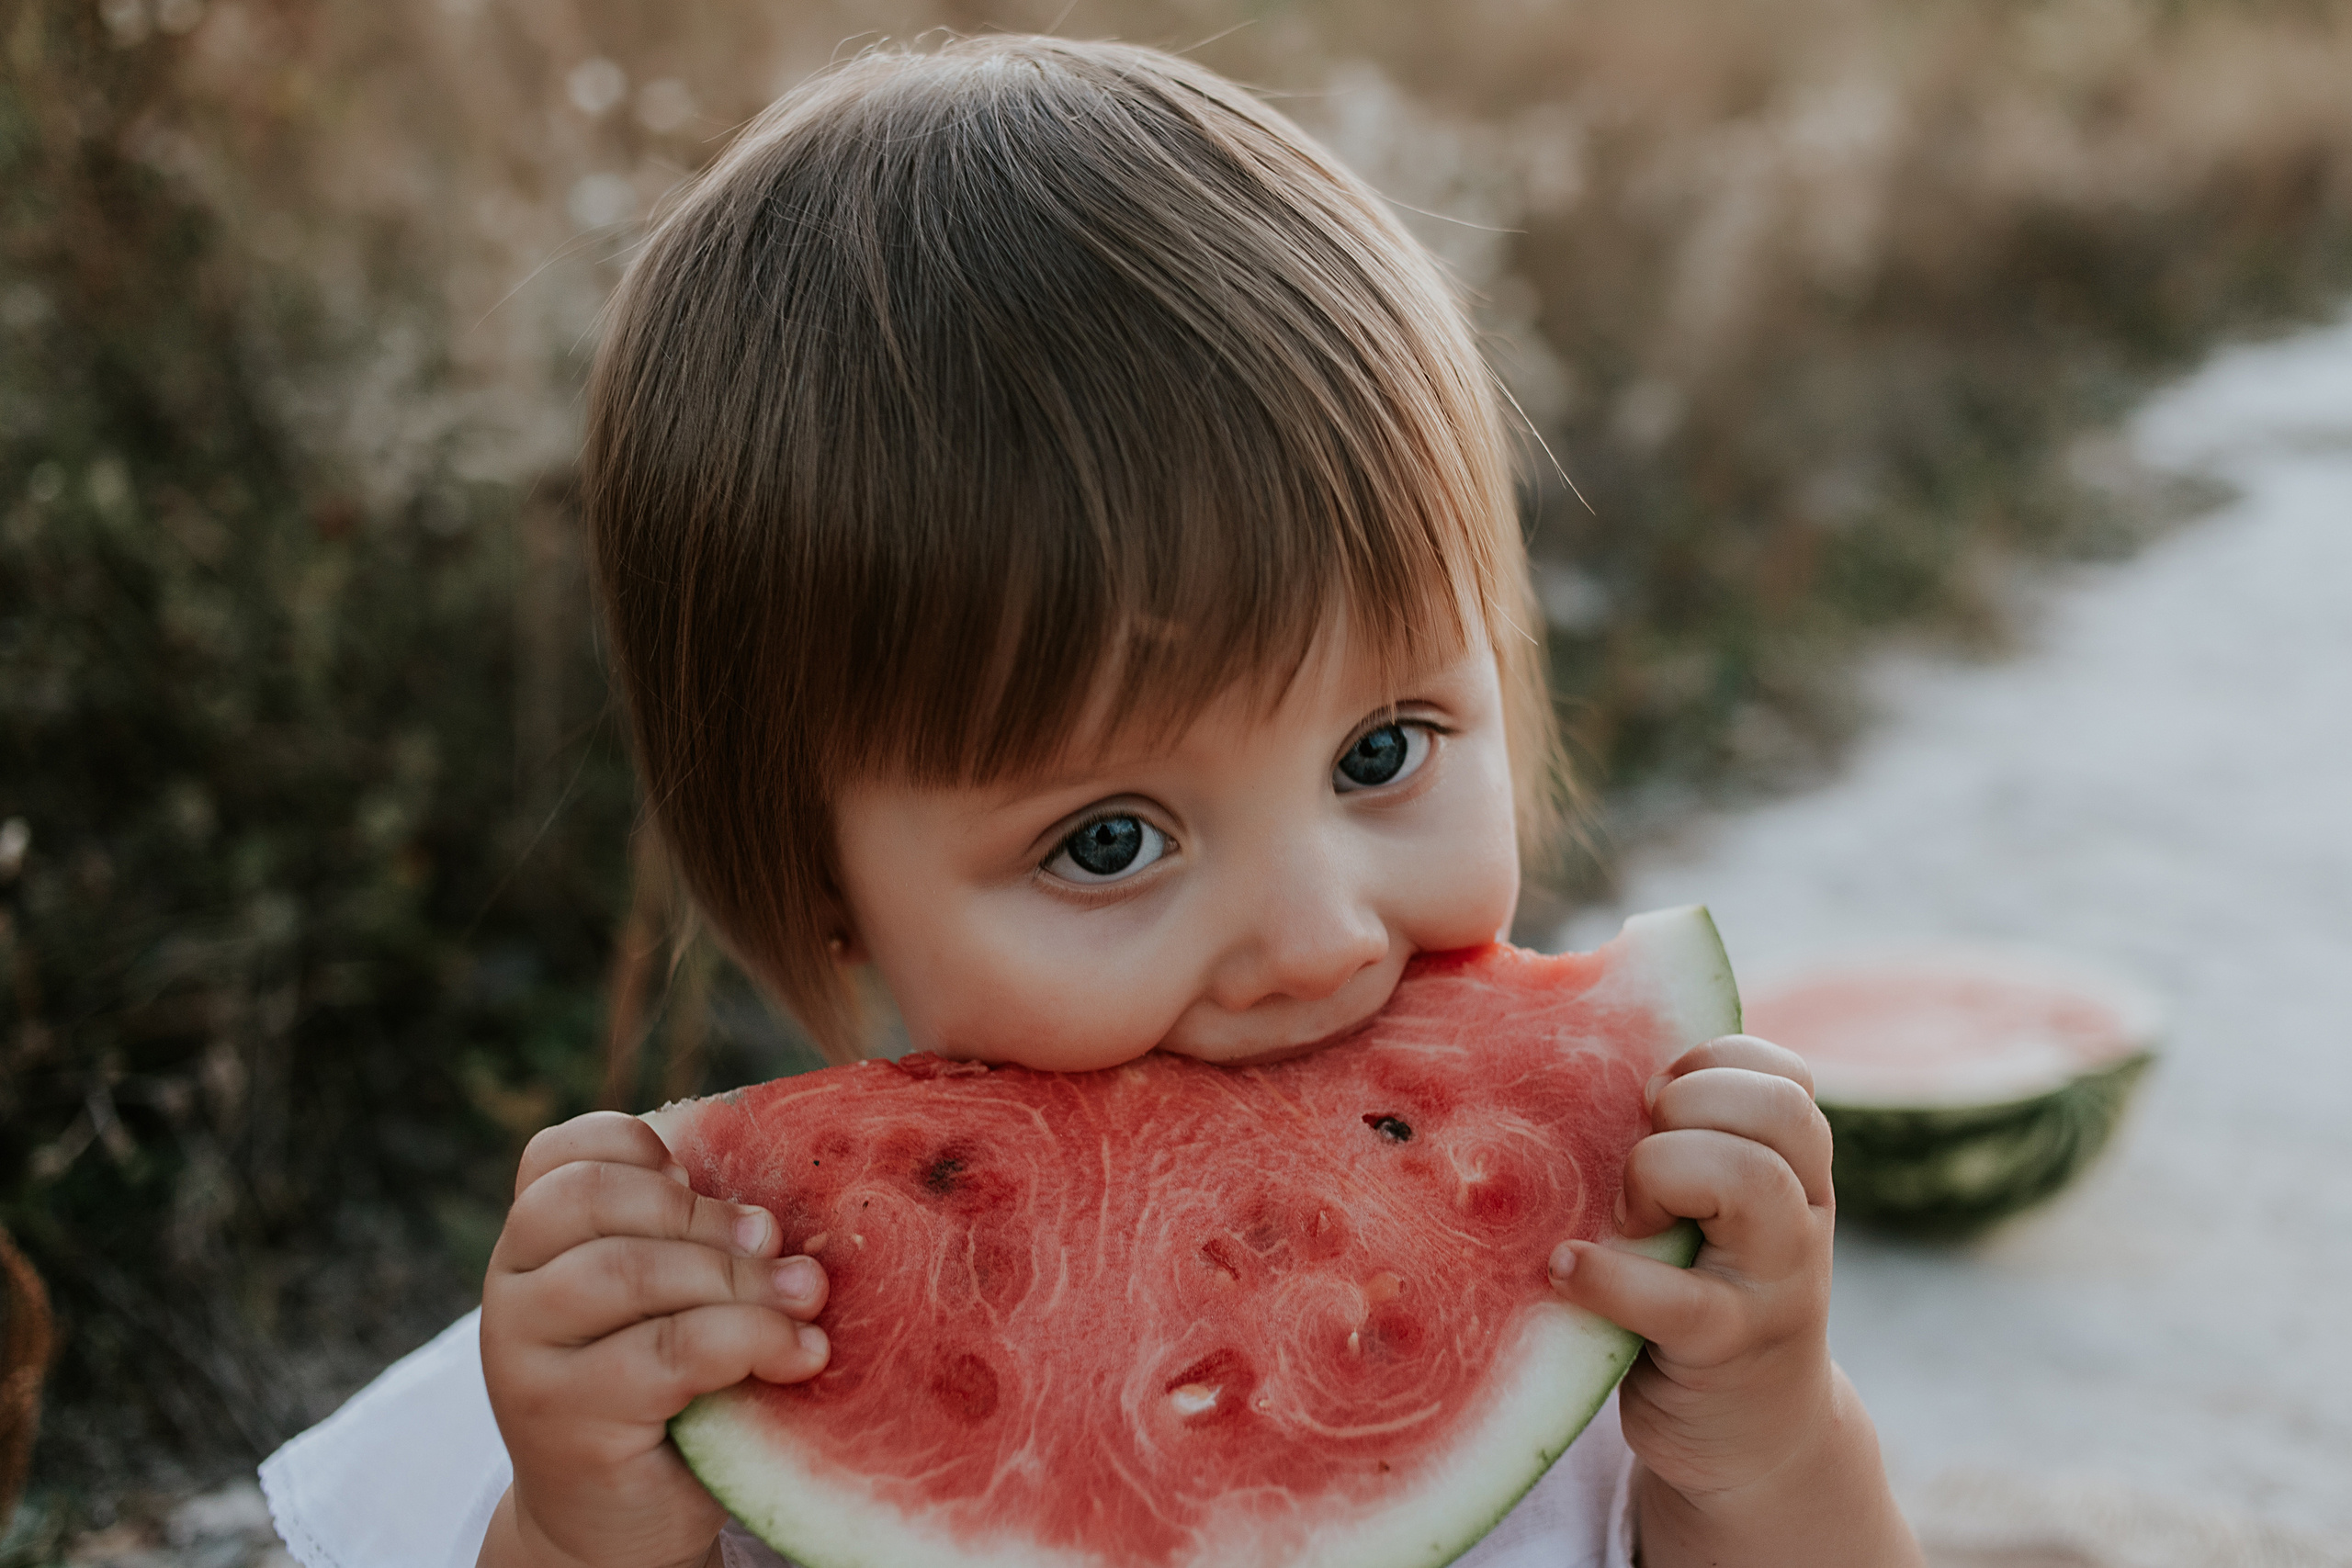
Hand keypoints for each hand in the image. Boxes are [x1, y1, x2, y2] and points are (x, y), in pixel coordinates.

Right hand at [476, 1112, 832, 1567]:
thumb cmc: (659, 1391)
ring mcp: (524, 1357)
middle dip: (702, 1214)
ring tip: (803, 1299)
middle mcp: (510, 1289)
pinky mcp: (564, 1420)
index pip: (558, 1154)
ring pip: (628, 1271)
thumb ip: (691, 1243)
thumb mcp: (666, 1299)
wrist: (615, 1520)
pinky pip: (668, 1351)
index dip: (635, 1147)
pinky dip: (751, 1339)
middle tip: (774, 1244)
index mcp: (532, 1242)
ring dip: (736, 1278)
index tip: (697, 1178)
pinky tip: (798, 1353)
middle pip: (591, 1200)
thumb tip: (775, 1216)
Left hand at [1545, 1035, 1921, 1566]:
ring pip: (1751, 1178)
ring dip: (1661, 1173)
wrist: (1753, 1438)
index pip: (1784, 1078)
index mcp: (1797, 1173)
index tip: (1652, 1100)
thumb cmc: (1702, 1294)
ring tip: (1623, 1216)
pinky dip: (1607, 1274)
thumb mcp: (1713, 1214)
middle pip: (1779, 1110)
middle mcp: (1803, 1219)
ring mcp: (1776, 1285)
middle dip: (1689, 1108)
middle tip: (1637, 1158)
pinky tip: (1566, 1268)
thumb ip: (1686, 1144)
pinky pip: (1675, 1296)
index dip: (1711, 1064)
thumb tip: (1582, 1062)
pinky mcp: (1729, 1349)